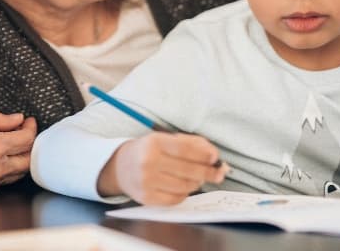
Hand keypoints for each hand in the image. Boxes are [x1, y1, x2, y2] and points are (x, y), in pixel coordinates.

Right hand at [0, 112, 36, 196]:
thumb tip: (17, 119)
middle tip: (24, 131)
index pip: (27, 139)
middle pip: (29, 158)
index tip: (28, 120)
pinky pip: (5, 178)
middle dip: (30, 143)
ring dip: (21, 156)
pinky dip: (9, 166)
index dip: (31, 127)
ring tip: (13, 142)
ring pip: (20, 171)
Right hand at [97, 133, 227, 204]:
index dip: (204, 155)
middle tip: (219, 173)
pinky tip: (185, 187)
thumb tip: (214, 155)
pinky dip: (185, 194)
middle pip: (188, 170)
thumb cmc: (150, 150)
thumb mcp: (166, 139)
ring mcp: (146, 181)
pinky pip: (175, 199)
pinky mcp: (146, 198)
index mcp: (154, 142)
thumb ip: (192, 143)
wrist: (121, 166)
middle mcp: (148, 162)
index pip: (185, 149)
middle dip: (208, 172)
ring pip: (184, 186)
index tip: (216, 158)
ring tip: (199, 178)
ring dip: (197, 183)